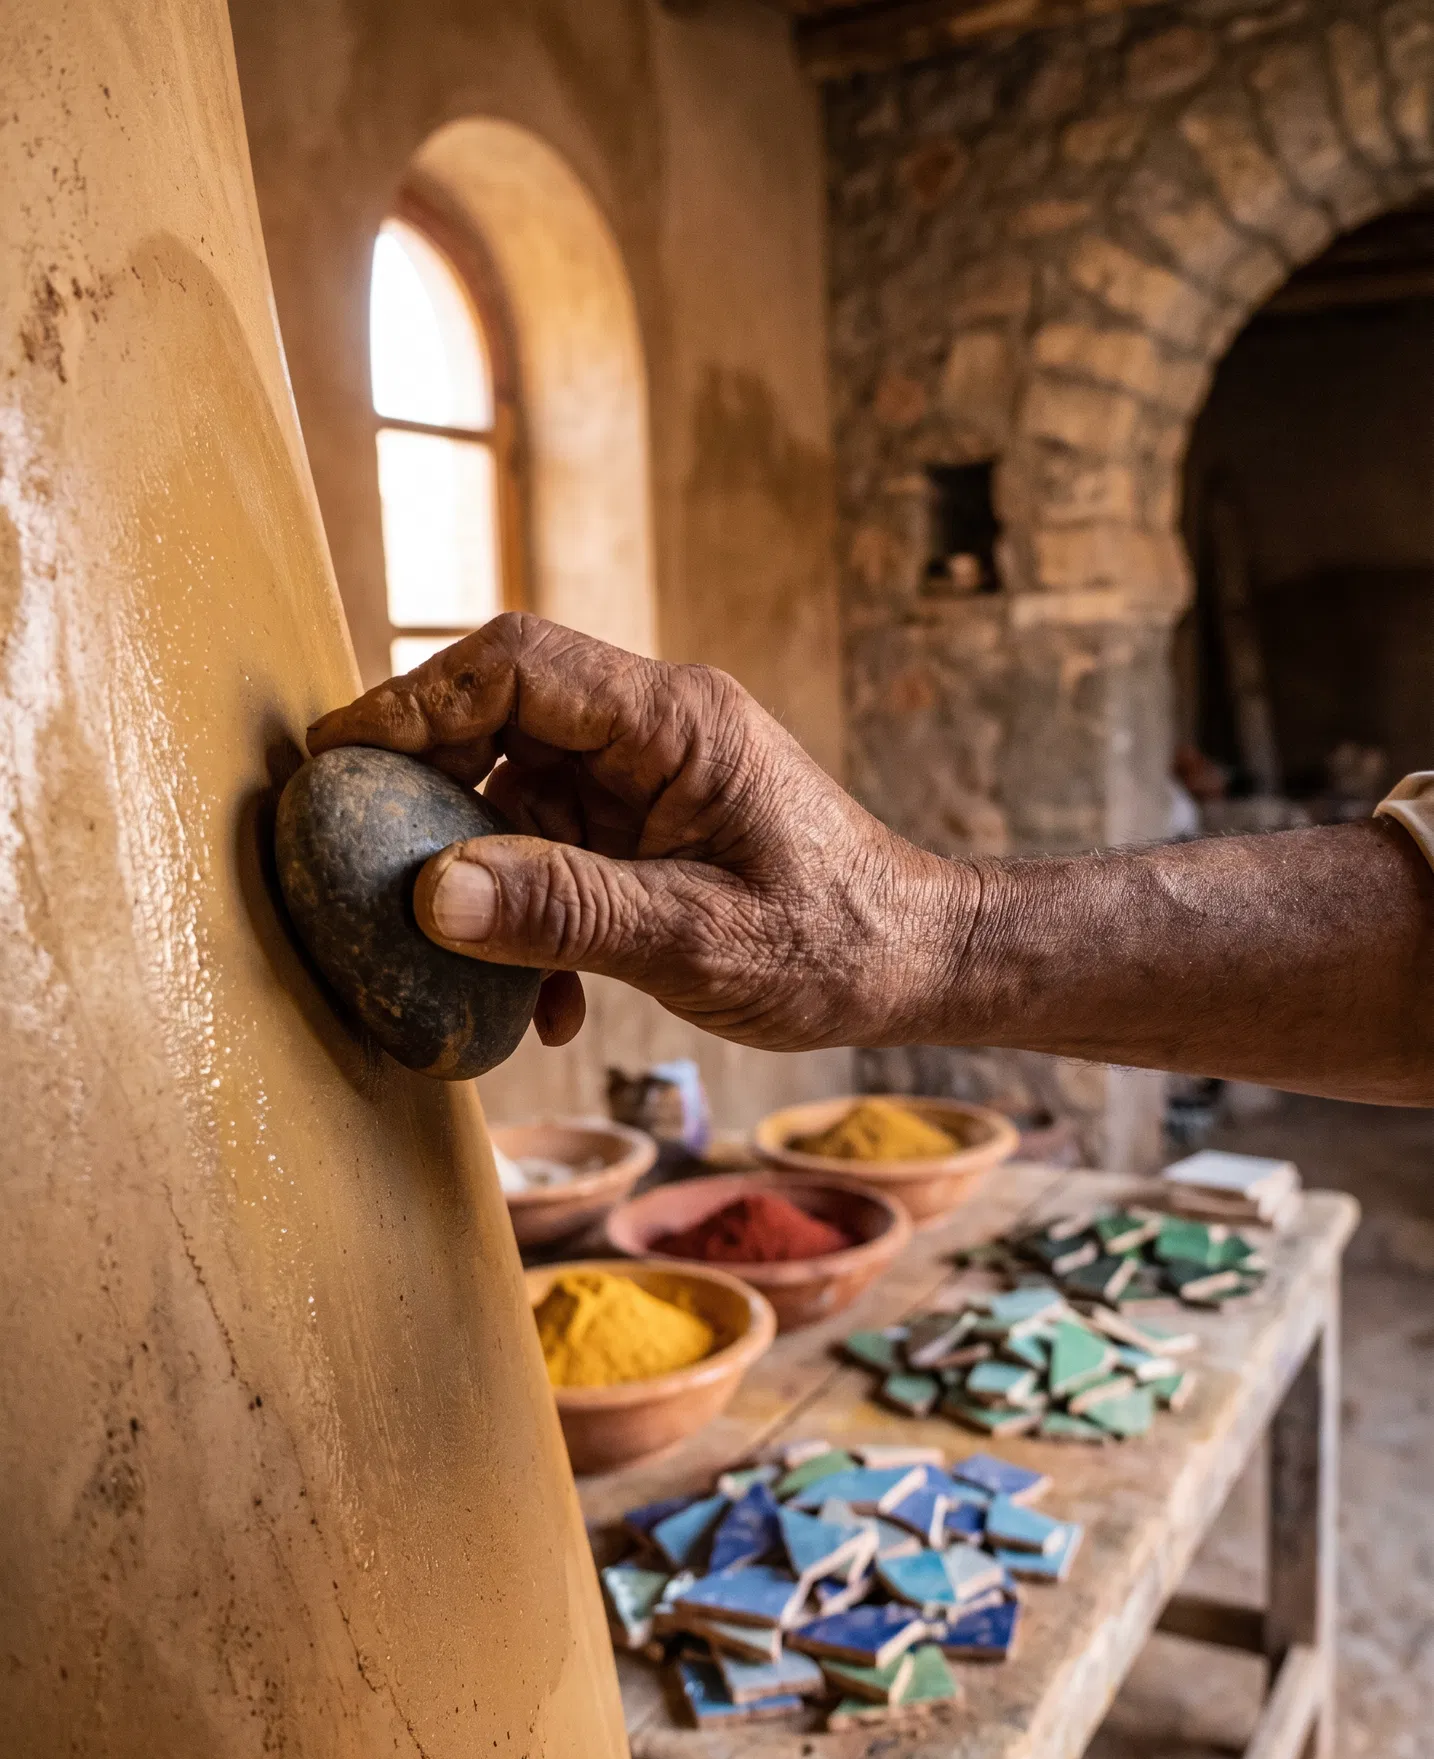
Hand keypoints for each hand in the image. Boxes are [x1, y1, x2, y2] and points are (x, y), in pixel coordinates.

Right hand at [306, 614, 969, 1051]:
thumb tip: (433, 894)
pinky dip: (531, 914)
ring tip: (453, 959)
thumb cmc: (838, 945)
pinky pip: (555, 850)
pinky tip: (543, 1001)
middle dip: (428, 788)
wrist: (919, 966)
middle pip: (502, 718)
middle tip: (361, 858)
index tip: (340, 761)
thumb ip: (569, 912)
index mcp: (678, 721)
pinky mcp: (649, 828)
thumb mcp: (699, 941)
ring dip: (481, 877)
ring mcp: (650, 779)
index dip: (415, 700)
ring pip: (519, 791)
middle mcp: (656, 731)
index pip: (518, 664)